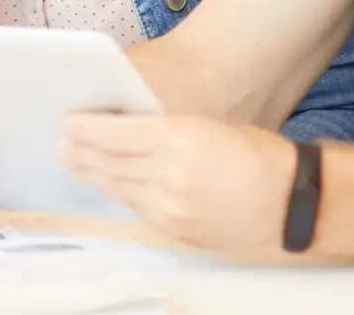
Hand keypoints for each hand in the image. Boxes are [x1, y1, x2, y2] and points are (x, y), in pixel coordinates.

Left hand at [62, 114, 295, 255]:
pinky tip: (114, 184)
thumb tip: (124, 130)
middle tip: (63, 143)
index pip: (112, 133)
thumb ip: (163, 130)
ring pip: (117, 188)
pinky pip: (137, 209)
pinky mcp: (175, 230)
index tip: (67, 122)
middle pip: (108, 163)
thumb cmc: (258, 155)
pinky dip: (122, 194)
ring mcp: (170, 207)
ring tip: (79, 162)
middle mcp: (169, 174)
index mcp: (178, 138)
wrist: (291, 201)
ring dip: (94, 174)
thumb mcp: (208, 125)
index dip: (83, 128)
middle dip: (80, 152)